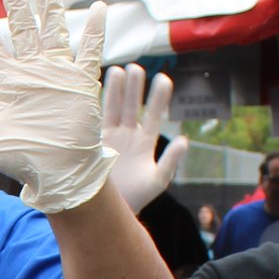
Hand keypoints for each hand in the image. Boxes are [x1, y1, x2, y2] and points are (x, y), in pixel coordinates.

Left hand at [0, 0, 111, 214]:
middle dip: (16, 1)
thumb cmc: (24, 159)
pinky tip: (97, 9)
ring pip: (53, 31)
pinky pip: (89, 51)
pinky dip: (93, 31)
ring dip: (50, 7)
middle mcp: (32, 70)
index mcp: (9, 79)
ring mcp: (58, 74)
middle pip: (22, 27)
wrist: (58, 175)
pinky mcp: (82, 83)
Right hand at [102, 64, 186, 210]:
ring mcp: (110, 138)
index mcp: (145, 143)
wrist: (111, 210)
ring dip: (116, 91)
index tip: (163, 78)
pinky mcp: (93, 143)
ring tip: (118, 70)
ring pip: (114, 109)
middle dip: (134, 87)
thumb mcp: (157, 180)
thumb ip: (171, 161)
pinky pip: (95, 121)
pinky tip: (94, 89)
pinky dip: (95, 106)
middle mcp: (128, 136)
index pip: (154, 115)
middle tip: (136, 67)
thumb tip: (185, 140)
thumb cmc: (137, 197)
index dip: (159, 97)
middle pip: (132, 106)